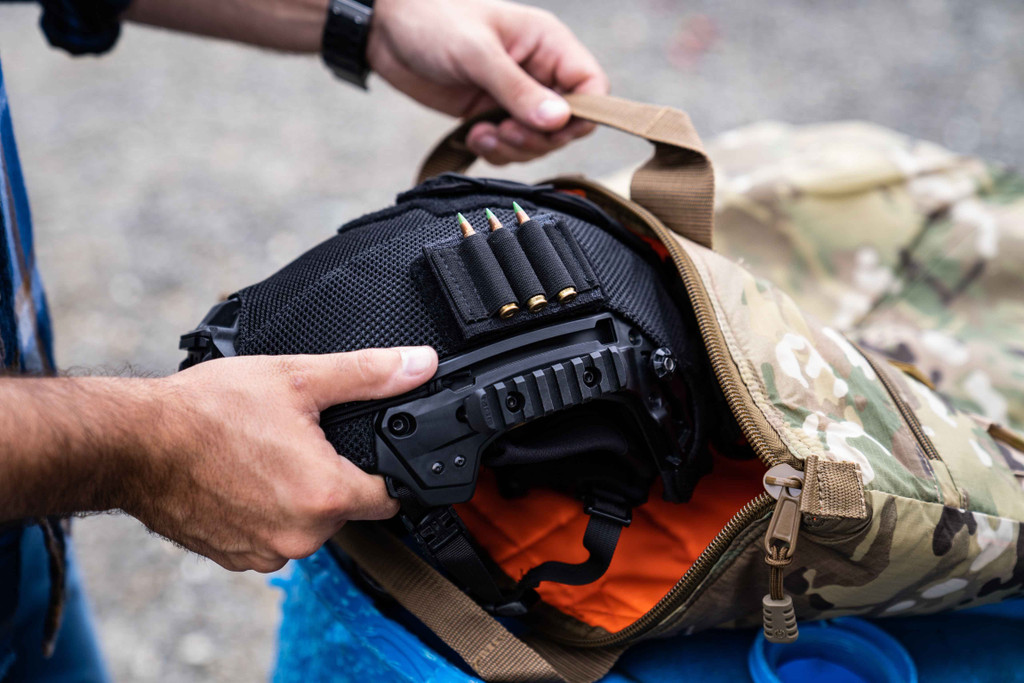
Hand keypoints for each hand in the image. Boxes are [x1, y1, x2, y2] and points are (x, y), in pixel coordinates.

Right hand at [128, 347, 437, 571]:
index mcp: (326, 496)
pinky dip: (265, 512)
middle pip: (345, 508)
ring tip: (267, 454)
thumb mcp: (298, 378)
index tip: (375, 453)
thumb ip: (368, 375)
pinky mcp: (234, 558)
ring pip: (306, 524)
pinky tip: (243, 478)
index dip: (389, 470)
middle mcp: (300, 537)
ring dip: (297, 495)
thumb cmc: (206, 412)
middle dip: (334, 475)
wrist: (131, 443)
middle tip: (303, 439)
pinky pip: (270, 537)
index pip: (390, 497)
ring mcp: (264, 554)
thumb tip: (420, 365)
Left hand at [368, 0, 608, 164]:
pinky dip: (495, 152)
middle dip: (537, 138)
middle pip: (567, 125)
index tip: (550, 127)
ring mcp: (515, 97)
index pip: (593, 88)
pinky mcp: (492, 115)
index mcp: (548, 44)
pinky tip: (473, 136)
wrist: (386, 29)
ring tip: (483, 133)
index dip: (582, 115)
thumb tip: (558, 121)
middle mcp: (539, 72)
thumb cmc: (433, 19)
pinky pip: (510, 148)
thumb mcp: (477, 53)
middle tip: (505, 131)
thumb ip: (518, 90)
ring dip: (513, 149)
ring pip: (539, 142)